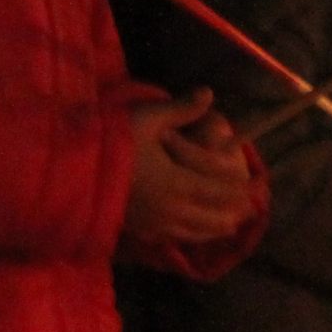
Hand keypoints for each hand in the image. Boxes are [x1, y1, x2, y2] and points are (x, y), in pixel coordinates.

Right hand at [126, 90, 256, 244]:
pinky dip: (192, 235)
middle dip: (234, 213)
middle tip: (251, 209)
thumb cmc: (111, 142)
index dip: (242, 190)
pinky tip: (196, 232)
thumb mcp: (146, 118)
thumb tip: (209, 94)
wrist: (72, 173)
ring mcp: (155, 224)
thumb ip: (181, 109)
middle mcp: (171, 209)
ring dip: (217, 228)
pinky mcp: (140, 230)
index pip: (219, 191)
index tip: (259, 187)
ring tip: (231, 224)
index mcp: (177, 182)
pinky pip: (174, 237)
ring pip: (196, 232)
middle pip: (212, 217)